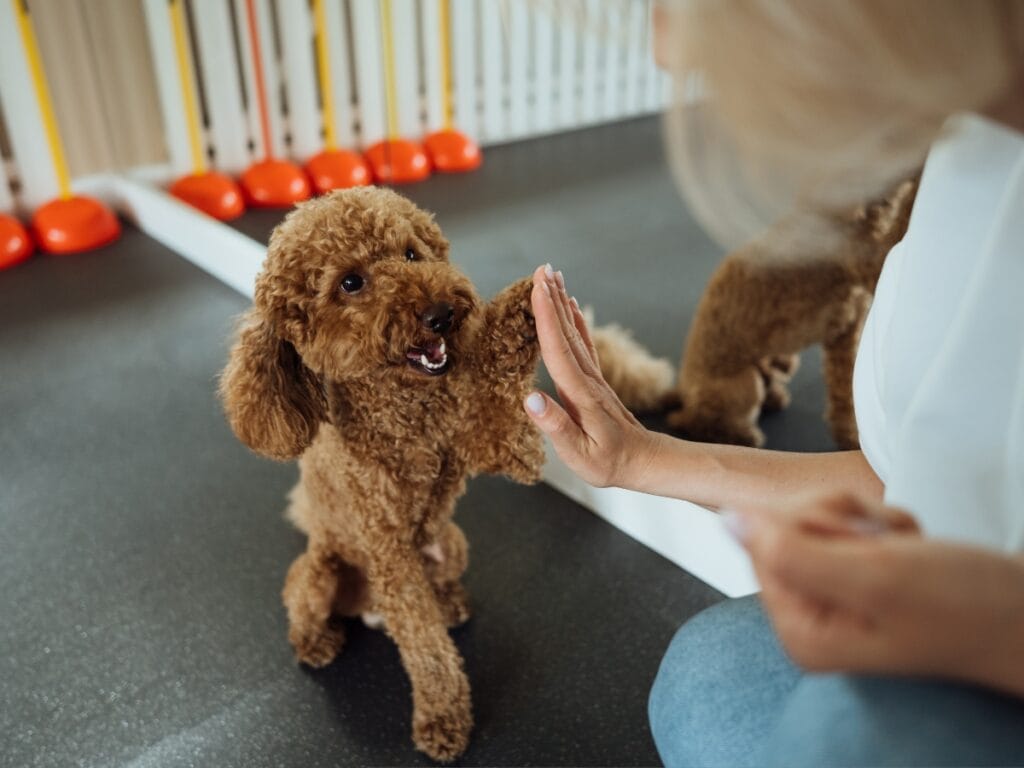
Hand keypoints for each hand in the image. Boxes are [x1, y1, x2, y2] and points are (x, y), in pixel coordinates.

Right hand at [522, 264, 656, 487]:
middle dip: (553, 299)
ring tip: (552, 278)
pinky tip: (572, 307)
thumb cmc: (609, 463)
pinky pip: (583, 343)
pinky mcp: (595, 381)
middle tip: (542, 269)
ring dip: (562, 304)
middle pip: (566, 332)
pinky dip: (575, 321)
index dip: (546, 317)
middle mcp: (587, 379)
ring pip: (574, 332)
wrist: (644, 462)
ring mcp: (593, 377)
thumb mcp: (579, 454)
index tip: (537, 288)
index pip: (557, 349)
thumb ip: (555, 426)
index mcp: (579, 394)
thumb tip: (530, 398)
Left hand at [728, 494, 1023, 696]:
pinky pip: (851, 523)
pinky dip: (887, 524)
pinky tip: (914, 546)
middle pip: (785, 527)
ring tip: (905, 547)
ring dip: (868, 520)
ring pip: (819, 518)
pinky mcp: (860, 575)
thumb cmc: (966, 606)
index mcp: (801, 631)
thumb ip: (791, 552)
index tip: (856, 540)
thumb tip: (727, 520)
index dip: (808, 524)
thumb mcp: (873, 577)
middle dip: (842, 520)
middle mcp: (811, 616)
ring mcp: (835, 595)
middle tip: (885, 543)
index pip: (761, 542)